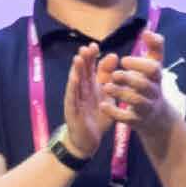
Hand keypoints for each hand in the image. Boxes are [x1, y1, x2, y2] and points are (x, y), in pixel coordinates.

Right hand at [63, 43, 118, 159]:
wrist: (88, 140)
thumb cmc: (97, 116)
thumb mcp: (107, 95)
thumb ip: (109, 77)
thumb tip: (113, 55)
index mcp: (90, 85)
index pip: (90, 68)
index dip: (91, 57)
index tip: (95, 45)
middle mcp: (81, 90)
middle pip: (81, 72)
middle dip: (84, 59)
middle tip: (87, 47)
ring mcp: (75, 99)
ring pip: (75, 82)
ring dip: (76, 70)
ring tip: (79, 58)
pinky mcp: (71, 110)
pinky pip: (72, 97)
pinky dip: (72, 87)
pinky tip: (74, 78)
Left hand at [101, 30, 175, 135]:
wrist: (158, 118)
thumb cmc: (151, 85)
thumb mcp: (155, 66)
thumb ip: (154, 47)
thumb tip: (147, 31)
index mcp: (156, 77)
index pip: (153, 69)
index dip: (139, 64)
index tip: (123, 60)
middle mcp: (153, 92)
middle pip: (144, 86)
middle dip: (129, 79)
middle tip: (114, 74)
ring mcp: (146, 108)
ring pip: (135, 101)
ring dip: (120, 93)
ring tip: (105, 86)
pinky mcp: (137, 121)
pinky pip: (127, 118)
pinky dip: (114, 113)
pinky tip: (102, 105)